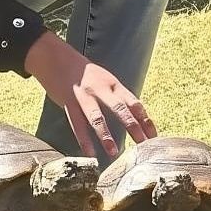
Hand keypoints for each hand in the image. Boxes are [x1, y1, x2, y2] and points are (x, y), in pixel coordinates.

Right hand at [24, 32, 157, 157]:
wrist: (57, 58)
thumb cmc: (85, 73)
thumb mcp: (105, 80)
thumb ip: (119, 97)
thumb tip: (137, 116)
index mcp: (113, 84)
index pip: (134, 103)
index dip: (145, 120)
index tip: (154, 135)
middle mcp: (101, 89)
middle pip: (120, 109)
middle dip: (133, 127)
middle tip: (143, 145)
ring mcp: (84, 96)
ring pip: (97, 117)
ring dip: (106, 136)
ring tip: (114, 152)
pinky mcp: (68, 102)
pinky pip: (77, 124)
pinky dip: (83, 140)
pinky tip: (89, 153)